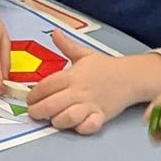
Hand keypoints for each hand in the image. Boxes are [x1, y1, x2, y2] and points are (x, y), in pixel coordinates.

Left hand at [24, 37, 159, 136]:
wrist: (131, 76)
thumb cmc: (105, 66)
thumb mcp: (84, 54)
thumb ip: (67, 46)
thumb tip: (54, 33)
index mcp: (72, 75)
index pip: (46, 86)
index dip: (34, 94)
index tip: (29, 100)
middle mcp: (78, 91)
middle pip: (51, 104)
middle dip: (38, 111)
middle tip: (35, 113)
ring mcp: (90, 105)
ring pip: (67, 117)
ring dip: (57, 121)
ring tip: (53, 119)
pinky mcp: (101, 116)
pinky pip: (88, 126)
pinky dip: (81, 128)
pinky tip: (76, 125)